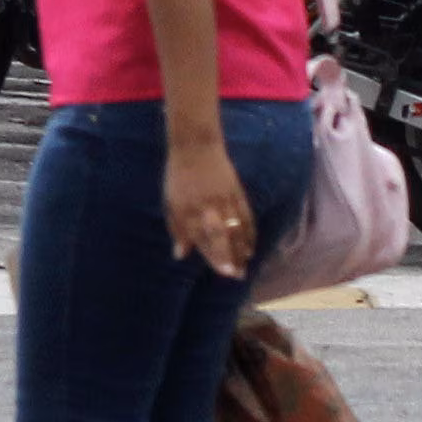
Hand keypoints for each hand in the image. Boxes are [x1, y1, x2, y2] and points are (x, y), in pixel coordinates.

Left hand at [163, 136, 255, 276]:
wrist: (195, 147)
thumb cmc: (178, 177)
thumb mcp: (170, 203)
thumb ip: (177, 230)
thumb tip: (180, 255)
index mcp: (187, 211)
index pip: (202, 238)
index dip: (214, 256)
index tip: (223, 272)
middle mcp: (206, 207)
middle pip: (221, 235)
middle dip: (229, 256)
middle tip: (237, 274)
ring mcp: (224, 200)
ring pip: (236, 228)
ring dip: (241, 249)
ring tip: (245, 266)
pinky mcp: (236, 192)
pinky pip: (245, 216)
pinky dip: (250, 232)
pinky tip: (251, 247)